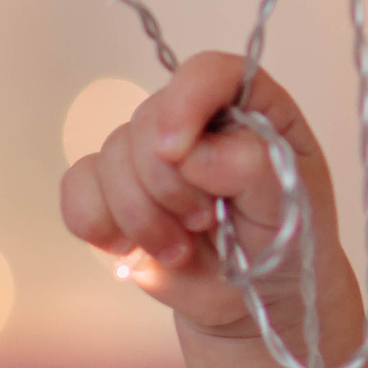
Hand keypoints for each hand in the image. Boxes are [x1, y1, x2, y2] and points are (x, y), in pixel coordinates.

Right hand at [58, 52, 343, 336]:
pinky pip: (78, 187)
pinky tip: (132, 249)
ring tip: (180, 249)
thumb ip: (253, 167)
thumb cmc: (284, 240)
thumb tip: (194, 153)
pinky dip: (98, 224)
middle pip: (149, 120)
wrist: (253, 295)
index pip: (210, 72)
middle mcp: (194, 118)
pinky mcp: (112, 189)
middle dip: (170, 185)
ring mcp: (148, 152)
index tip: (177, 151)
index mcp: (249, 105)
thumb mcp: (290, 204)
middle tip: (206, 222)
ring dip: (142, 216)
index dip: (185, 102)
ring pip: (111, 157)